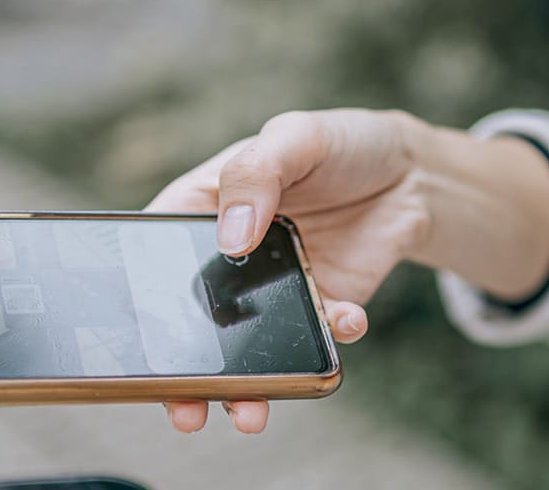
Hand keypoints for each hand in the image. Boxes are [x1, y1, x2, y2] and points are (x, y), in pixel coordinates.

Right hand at [145, 109, 430, 432]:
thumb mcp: (293, 137)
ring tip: (250, 411)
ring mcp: (276, 286)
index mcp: (205, 209)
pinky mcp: (322, 303)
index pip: (157, 255)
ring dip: (249, 382)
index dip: (141, 298)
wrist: (412, 171)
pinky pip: (319, 332)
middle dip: (188, 370)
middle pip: (195, 318)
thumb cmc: (340, 143)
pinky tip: (347, 320)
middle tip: (184, 408)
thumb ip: (256, 175)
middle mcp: (232, 257)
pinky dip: (330, 336)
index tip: (137, 342)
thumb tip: (231, 238)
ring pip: (251, 342)